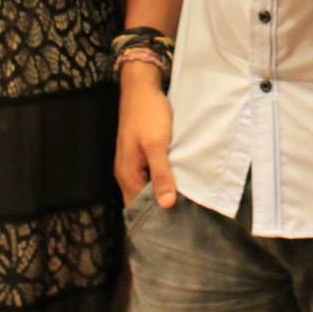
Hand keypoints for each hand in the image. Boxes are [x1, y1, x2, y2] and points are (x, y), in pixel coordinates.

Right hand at [114, 66, 177, 206]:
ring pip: (147, 185)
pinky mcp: (140, 152)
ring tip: (186, 199)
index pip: (139, 206)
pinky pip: (150, 172)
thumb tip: (167, 205)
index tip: (177, 224)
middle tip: (185, 214)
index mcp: (127, 174)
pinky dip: (162, 177)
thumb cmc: (148, 115)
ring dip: (162, 190)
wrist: (141, 87)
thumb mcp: (157, 144)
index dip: (156, 215)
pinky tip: (178, 178)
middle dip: (160, 205)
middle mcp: (127, 172)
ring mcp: (132, 161)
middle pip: (142, 198)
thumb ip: (161, 174)